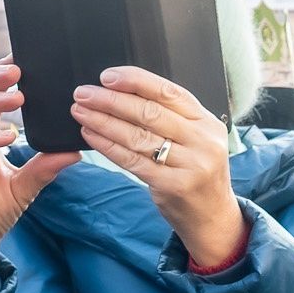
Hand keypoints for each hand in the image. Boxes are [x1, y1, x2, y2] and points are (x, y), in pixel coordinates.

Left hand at [70, 66, 244, 266]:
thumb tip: (123, 92)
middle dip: (111, 100)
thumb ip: (172, 117)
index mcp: (207, 122)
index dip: (136, 81)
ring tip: (80, 112)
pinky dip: (108, 146)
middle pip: (150, 113)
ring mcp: (191, 165)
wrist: (213, 215)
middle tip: (83, 93)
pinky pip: (133, 160)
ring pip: (138, 136)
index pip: (169, 92)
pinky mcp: (173, 185)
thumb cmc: (197, 172)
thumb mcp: (197, 139)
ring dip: (103, 121)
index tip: (107, 76)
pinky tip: (91, 135)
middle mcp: (203, 141)